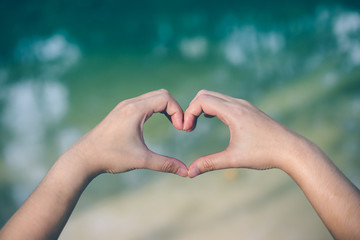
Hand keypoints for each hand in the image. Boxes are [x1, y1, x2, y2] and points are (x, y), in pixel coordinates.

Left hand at [65, 89, 187, 176]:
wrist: (84, 157)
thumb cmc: (110, 156)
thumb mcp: (141, 160)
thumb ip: (166, 164)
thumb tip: (186, 172)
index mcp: (136, 110)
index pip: (166, 98)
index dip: (178, 112)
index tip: (181, 130)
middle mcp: (130, 103)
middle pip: (162, 94)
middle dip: (175, 108)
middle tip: (179, 126)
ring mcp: (124, 106)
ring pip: (153, 97)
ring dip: (166, 108)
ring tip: (173, 124)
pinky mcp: (121, 111)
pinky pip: (144, 102)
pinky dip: (156, 109)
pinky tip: (158, 123)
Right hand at [184, 90, 303, 177]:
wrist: (291, 149)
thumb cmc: (265, 153)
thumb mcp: (234, 159)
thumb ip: (210, 163)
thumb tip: (190, 172)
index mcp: (233, 112)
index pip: (202, 100)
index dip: (189, 113)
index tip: (186, 129)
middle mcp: (238, 104)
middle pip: (205, 94)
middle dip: (192, 108)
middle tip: (189, 127)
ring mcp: (244, 105)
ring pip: (215, 96)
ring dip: (202, 107)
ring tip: (197, 124)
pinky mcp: (248, 109)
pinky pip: (224, 101)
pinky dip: (213, 107)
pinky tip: (212, 120)